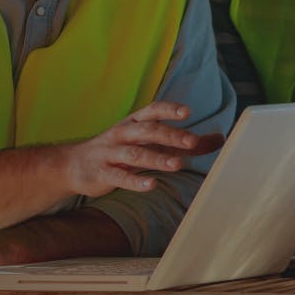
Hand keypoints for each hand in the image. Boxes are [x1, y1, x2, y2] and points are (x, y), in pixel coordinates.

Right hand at [55, 101, 222, 197]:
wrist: (73, 165)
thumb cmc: (119, 150)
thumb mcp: (150, 142)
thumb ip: (184, 142)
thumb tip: (220, 138)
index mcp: (134, 122)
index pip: (152, 111)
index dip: (168, 110)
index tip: (187, 112)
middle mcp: (122, 134)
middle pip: (147, 131)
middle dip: (169, 135)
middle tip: (192, 141)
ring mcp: (110, 153)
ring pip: (135, 154)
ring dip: (156, 158)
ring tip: (177, 165)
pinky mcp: (102, 173)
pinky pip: (119, 177)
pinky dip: (135, 181)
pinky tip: (151, 184)